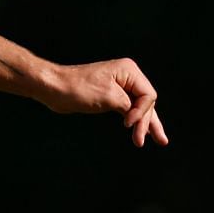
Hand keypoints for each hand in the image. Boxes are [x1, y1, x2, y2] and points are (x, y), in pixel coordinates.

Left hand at [38, 58, 168, 146]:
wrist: (53, 88)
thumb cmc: (78, 89)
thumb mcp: (108, 97)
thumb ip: (129, 106)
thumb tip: (138, 117)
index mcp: (128, 71)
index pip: (148, 95)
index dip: (142, 112)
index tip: (127, 124)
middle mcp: (126, 76)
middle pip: (146, 102)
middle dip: (147, 122)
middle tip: (147, 142)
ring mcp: (119, 86)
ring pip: (139, 108)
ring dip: (145, 124)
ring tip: (160, 140)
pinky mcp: (110, 96)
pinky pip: (129, 110)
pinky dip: (135, 121)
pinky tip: (143, 131)